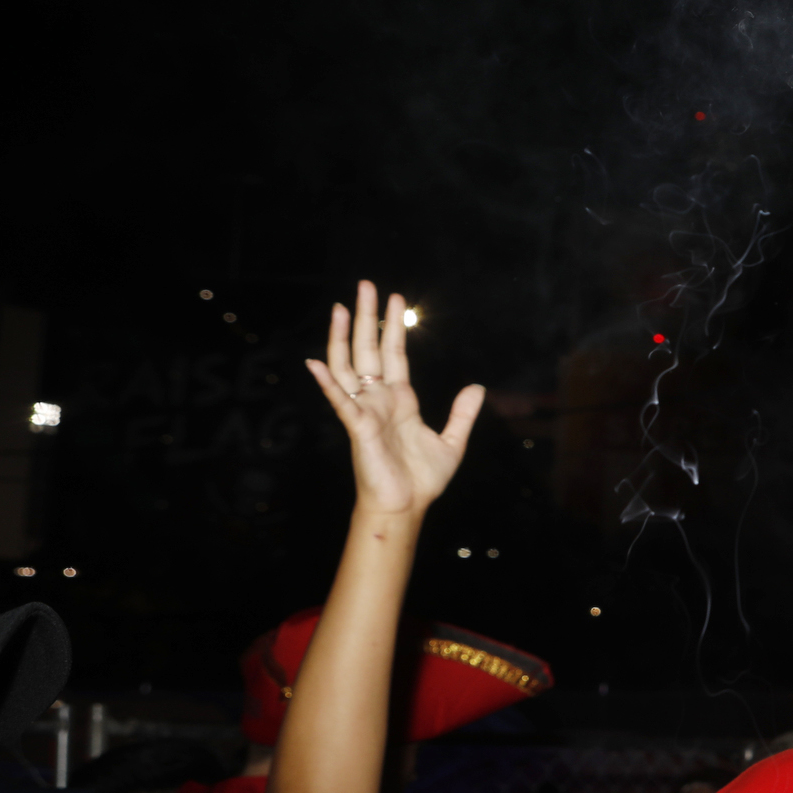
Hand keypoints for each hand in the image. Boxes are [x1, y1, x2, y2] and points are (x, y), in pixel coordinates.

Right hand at [304, 281, 482, 517]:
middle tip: (367, 286)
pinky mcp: (356, 427)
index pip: (394, 354)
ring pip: (348, 366)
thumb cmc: (422, 479)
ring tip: (343, 307)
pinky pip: (340, 400)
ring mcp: (365, 410)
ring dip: (344, 337)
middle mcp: (379, 399)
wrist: (407, 506)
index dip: (394, 327)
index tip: (395, 300)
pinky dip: (327, 381)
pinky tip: (315, 361)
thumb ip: (462, 413)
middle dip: (368, 318)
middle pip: (369, 349)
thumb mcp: (452, 440)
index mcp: (400, 400)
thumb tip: (477, 386)